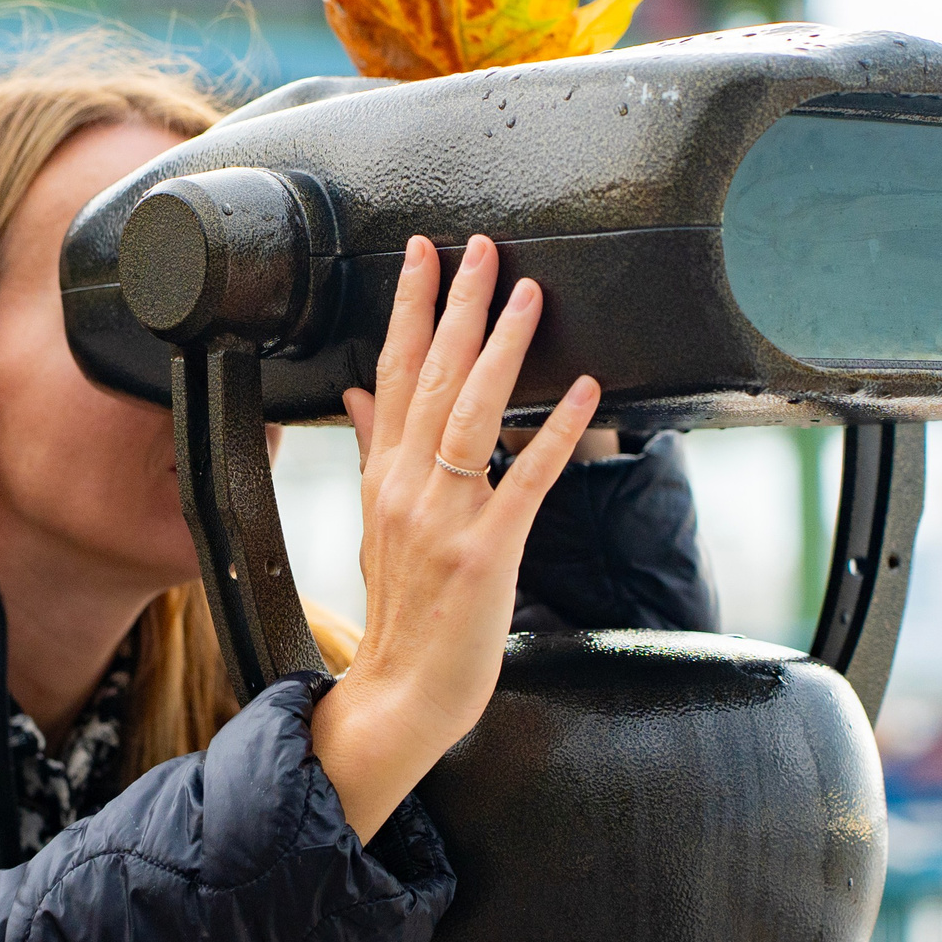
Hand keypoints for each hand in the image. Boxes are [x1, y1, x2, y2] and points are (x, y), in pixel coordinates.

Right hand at [311, 235, 600, 840]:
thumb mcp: (377, 525)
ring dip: (502, 350)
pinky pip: (525, 480)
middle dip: (456, 306)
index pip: (393, 373)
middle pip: (431, 378)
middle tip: (480, 247)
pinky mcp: (485, 553)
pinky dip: (553, 432)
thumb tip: (358, 393)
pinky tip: (582, 390)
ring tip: (528, 295)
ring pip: (471, 414)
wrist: (400, 694)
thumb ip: (372, 451)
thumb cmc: (402, 614)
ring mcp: (444, 519)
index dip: (410, 310)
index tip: (424, 255)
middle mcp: (406, 488)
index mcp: (383, 477)